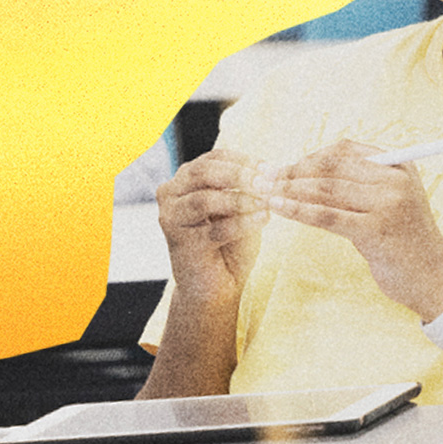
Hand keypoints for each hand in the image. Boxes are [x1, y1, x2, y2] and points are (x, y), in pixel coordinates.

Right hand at [156, 149, 270, 300]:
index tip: (271, 169)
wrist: (218, 286)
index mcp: (186, 178)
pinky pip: (214, 229)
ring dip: (240, 200)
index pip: (215, 157)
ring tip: (266, 203)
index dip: (245, 161)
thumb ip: (246, 187)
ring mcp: (171, 218)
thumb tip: (268, 172)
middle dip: (239, 176)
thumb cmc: (231, 242)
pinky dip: (243, 223)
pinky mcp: (180, 243)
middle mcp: (172, 193)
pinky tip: (263, 219)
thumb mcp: (240, 207)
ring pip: (205, 200)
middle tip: (267, 183)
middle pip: (204, 172)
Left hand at [266, 140, 442, 319]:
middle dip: (293, 171)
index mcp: (398, 166)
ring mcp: (387, 203)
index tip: (286, 166)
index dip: (311, 156)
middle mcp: (394, 179)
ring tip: (265, 191)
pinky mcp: (376, 230)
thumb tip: (309, 174)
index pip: (345, 150)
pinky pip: (327, 216)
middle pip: (331, 168)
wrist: (436, 281)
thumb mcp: (391, 204)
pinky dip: (299, 210)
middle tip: (264, 176)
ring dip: (290, 189)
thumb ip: (361, 186)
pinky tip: (279, 208)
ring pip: (326, 190)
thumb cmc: (407, 244)